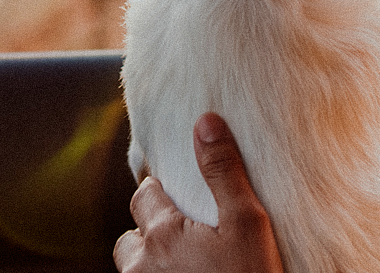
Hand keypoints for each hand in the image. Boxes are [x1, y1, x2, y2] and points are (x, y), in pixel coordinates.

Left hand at [114, 113, 285, 272]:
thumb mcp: (248, 221)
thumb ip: (223, 171)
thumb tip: (205, 121)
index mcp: (162, 234)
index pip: (145, 196)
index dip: (161, 191)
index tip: (179, 194)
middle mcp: (143, 265)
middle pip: (131, 237)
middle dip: (151, 230)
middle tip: (184, 232)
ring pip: (134, 268)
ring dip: (151, 261)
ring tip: (185, 261)